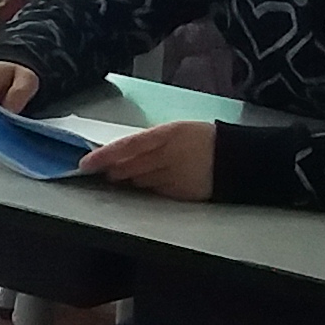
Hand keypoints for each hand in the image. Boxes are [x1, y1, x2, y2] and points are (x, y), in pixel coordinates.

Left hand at [79, 120, 216, 201]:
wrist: (238, 159)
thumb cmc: (205, 139)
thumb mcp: (177, 131)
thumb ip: (151, 142)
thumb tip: (123, 152)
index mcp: (168, 134)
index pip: (128, 146)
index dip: (104, 155)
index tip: (85, 163)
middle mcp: (169, 156)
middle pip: (130, 167)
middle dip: (113, 170)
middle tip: (102, 170)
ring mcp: (175, 177)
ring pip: (140, 181)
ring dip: (129, 179)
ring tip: (122, 175)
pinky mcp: (181, 193)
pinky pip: (156, 191)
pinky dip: (147, 187)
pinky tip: (147, 182)